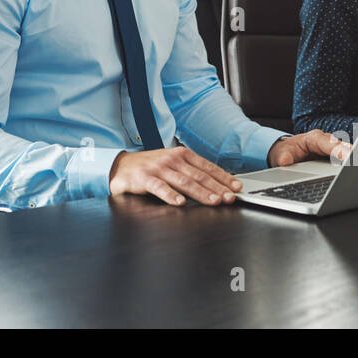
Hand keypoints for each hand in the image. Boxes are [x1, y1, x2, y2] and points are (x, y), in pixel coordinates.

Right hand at [108, 147, 242, 206]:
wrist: (121, 166)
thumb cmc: (150, 168)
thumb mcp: (173, 165)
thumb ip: (191, 172)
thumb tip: (217, 185)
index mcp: (182, 155)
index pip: (207, 167)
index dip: (223, 177)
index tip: (236, 187)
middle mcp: (172, 160)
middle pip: (199, 175)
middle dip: (217, 187)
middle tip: (230, 197)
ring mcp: (158, 168)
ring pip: (183, 182)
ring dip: (200, 192)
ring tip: (213, 201)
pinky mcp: (144, 179)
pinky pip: (159, 188)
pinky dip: (170, 195)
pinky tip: (179, 202)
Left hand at [268, 130, 350, 166]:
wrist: (287, 154)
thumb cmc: (286, 152)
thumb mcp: (281, 155)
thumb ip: (283, 157)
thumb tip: (285, 161)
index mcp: (314, 138)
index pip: (329, 143)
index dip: (339, 149)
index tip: (348, 155)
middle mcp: (326, 141)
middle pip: (342, 146)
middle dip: (353, 153)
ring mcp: (333, 148)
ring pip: (347, 152)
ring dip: (356, 158)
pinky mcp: (336, 156)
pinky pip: (347, 159)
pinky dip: (354, 163)